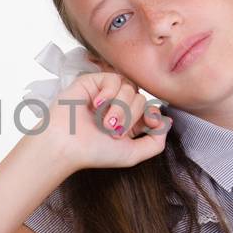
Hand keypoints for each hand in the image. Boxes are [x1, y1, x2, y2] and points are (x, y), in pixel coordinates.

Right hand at [32, 71, 170, 172]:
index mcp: (127, 122)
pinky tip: (96, 105)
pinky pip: (113, 78)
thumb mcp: (132, 154)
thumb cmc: (93, 152)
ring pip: (130, 88)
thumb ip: (155, 144)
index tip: (148, 124)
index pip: (150, 109)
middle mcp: (117, 106)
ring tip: (102, 122)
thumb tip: (167, 123)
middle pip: (141, 99)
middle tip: (112, 131)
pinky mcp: (92, 81)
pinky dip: (109, 93)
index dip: (152, 114)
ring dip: (119, 108)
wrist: (66, 144)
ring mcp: (105, 93)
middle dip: (130, 117)